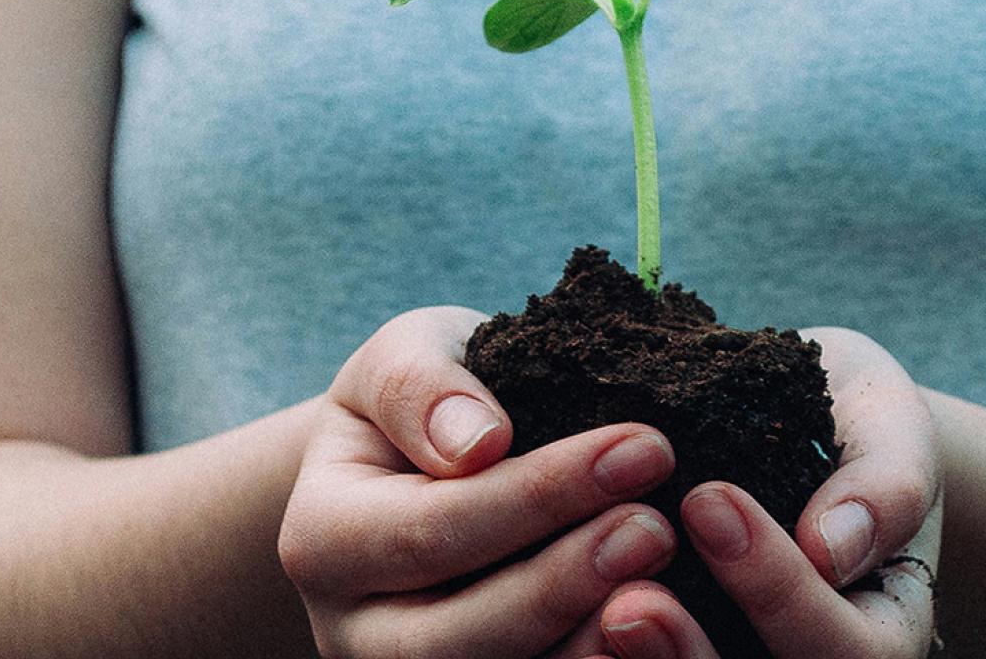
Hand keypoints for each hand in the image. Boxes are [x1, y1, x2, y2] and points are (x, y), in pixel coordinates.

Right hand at [278, 307, 682, 657]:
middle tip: (656, 528)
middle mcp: (353, 632)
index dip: (541, 495)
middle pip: (454, 639)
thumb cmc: (426, 401)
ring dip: (586, 645)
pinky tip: (660, 633)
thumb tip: (476, 442)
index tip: (644, 446)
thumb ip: (421, 385)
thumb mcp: (407, 356)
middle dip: (563, 585)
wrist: (426, 464)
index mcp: (321, 540)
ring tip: (664, 585)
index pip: (432, 530)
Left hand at [591, 327, 943, 658]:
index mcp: (881, 635)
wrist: (805, 433)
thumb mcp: (890, 427)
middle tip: (632, 604)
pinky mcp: (678, 649)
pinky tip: (556, 627)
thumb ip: (887, 484)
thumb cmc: (854, 425)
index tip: (708, 498)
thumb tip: (832, 549)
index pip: (845, 650)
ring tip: (599, 614)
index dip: (778, 591)